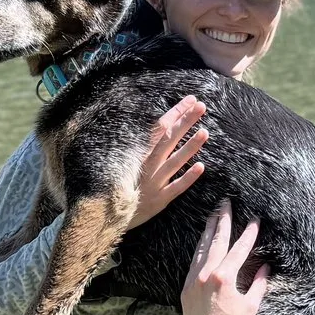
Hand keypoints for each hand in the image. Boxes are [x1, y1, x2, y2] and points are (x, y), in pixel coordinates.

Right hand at [130, 95, 208, 227]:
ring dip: (190, 147)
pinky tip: (200, 166)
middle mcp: (149, 165)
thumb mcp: (129, 163)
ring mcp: (155, 182)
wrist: (109, 215)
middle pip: (169, 139)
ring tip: (205, 132)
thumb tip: (162, 128)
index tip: (191, 100)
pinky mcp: (160, 199)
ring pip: (174, 161)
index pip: (161, 128)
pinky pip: (176, 187)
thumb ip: (145, 147)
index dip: (176, 114)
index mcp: (142, 153)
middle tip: (201, 107)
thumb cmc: (123, 186)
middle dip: (185, 122)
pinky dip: (187, 177)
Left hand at [182, 200, 268, 314]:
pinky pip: (194, 262)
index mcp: (224, 278)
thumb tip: (265, 269)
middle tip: (225, 203)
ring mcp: (193, 281)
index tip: (255, 220)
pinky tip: (203, 242)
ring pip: (202, 249)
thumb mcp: (250, 307)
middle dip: (222, 220)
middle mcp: (206, 275)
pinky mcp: (186, 289)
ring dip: (208, 231)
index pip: (238, 249)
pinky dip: (200, 249)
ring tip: (213, 215)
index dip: (248, 234)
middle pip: (216, 241)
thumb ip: (258, 284)